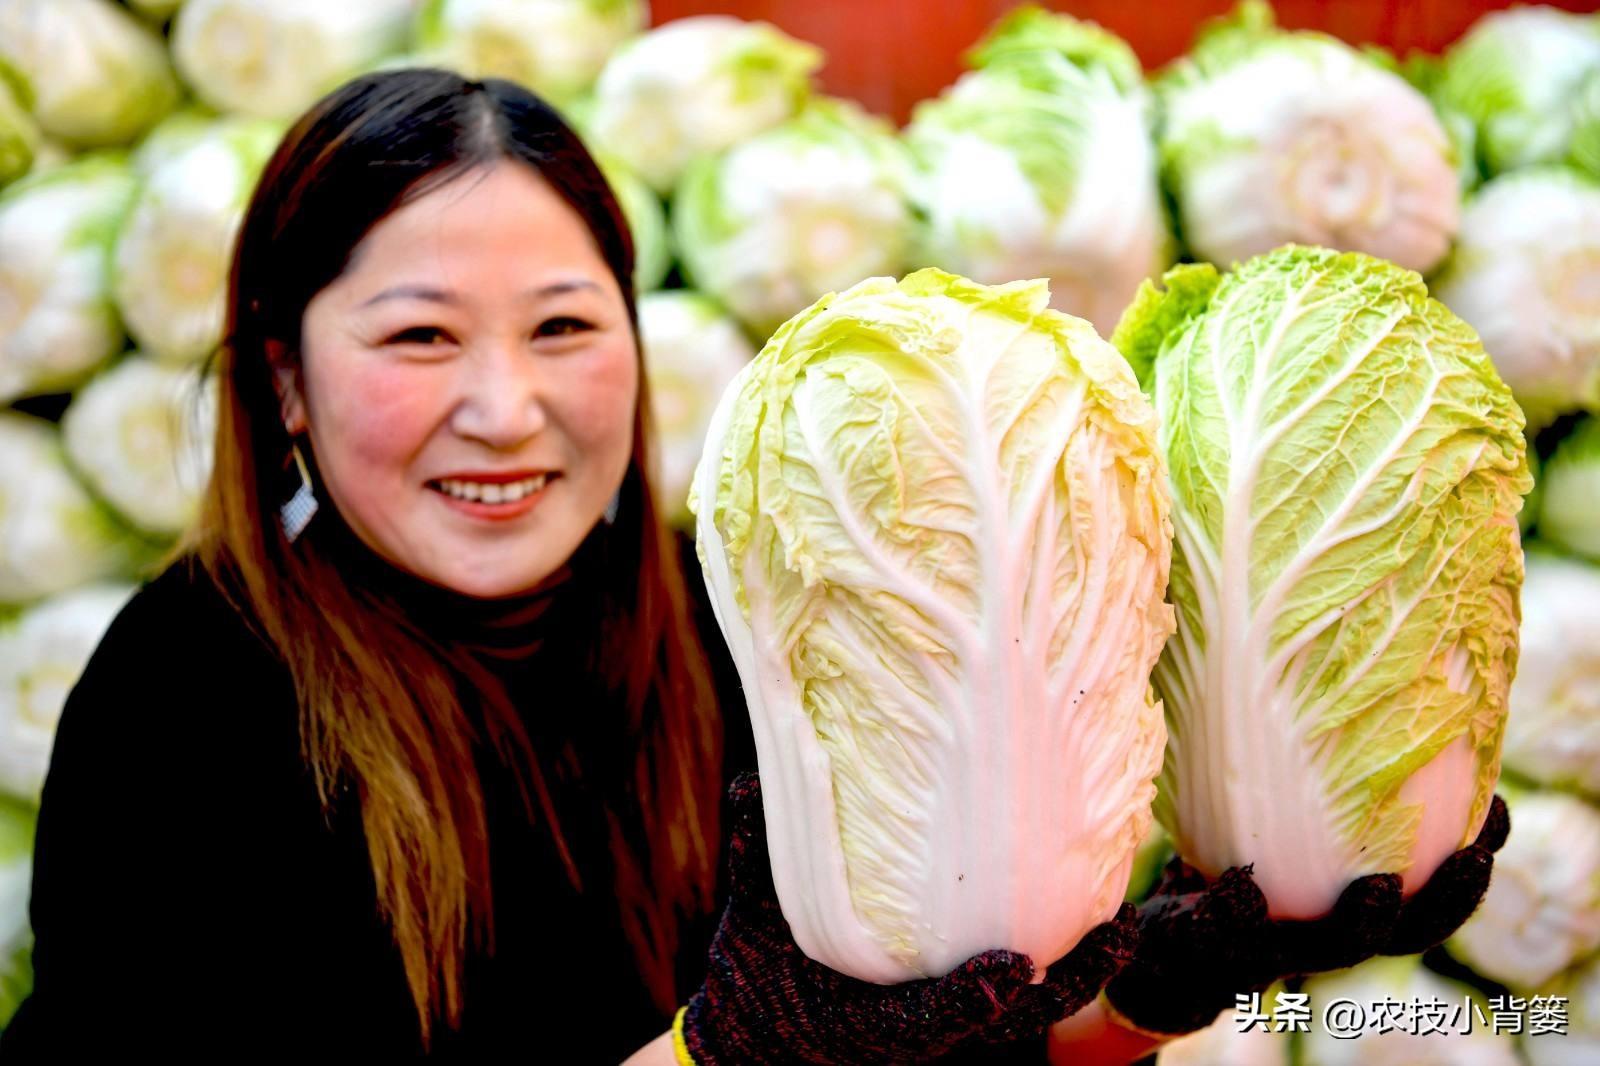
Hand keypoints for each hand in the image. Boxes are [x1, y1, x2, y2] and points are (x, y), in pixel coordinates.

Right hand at [674, 773, 1138, 1064]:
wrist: (764, 1032)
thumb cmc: (758, 976)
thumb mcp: (748, 922)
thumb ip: (753, 856)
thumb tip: (749, 783)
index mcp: (867, 1024)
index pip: (927, 1022)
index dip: (968, 1002)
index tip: (1007, 972)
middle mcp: (919, 1031)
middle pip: (1005, 1025)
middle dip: (1063, 985)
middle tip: (1117, 938)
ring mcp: (945, 1026)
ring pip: (1025, 1013)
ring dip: (1078, 974)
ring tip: (1127, 926)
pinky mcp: (959, 1010)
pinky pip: (1020, 992)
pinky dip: (1060, 962)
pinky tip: (1096, 915)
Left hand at [1101, 795, 1509, 1036]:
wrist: (1163, 943)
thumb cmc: (1235, 862)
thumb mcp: (1276, 819)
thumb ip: (1319, 780)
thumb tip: (1362, 684)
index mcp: (1354, 904)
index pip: (1432, 888)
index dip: (1470, 857)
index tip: (1499, 808)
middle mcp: (1326, 934)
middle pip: (1407, 931)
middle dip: (1447, 898)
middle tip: (1472, 857)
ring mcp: (1273, 949)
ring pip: (1331, 948)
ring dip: (1361, 922)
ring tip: (1376, 887)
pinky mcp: (1210, 950)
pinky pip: (1226, 938)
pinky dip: (1235, 914)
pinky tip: (1239, 883)